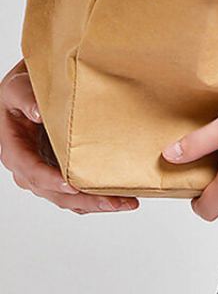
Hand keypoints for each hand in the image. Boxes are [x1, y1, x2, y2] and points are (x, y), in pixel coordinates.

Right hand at [0, 58, 138, 213]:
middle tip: (114, 202)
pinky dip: (98, 200)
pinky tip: (122, 199)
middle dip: (86, 200)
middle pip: (56, 193)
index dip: (51, 180)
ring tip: (126, 202)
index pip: (32, 171)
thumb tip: (38, 113)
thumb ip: (24, 99)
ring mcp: (46, 177)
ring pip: (70, 200)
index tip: (72, 185)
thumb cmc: (22, 95)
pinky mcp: (62, 178)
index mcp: (16, 152)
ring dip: (98, 204)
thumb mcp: (17, 90)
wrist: (29, 98)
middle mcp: (29, 170)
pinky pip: (79, 196)